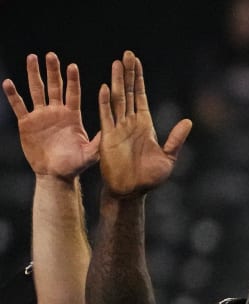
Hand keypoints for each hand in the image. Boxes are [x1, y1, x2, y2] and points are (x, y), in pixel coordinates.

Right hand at [3, 53, 99, 179]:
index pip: (73, 94)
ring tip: (32, 58)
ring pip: (36, 91)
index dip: (72, 80)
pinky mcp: (26, 123)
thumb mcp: (90, 153)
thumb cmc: (75, 165)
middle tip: (51, 55)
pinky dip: (13, 95)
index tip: (72, 66)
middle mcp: (56, 112)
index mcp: (72, 116)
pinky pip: (19, 106)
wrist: (56, 174)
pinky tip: (9, 83)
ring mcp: (41, 116)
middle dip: (53, 71)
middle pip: (54, 87)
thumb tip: (110, 128)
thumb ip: (99, 141)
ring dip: (34, 74)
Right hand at [97, 51, 191, 197]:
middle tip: (127, 54)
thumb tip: (188, 122)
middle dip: (127, 73)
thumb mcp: (168, 158)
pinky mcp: (108, 137)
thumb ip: (176, 139)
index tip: (136, 62)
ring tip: (116, 64)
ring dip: (116, 82)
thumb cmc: (150, 178)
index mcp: (145, 125)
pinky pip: (106, 116)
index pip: (140, 96)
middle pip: (127, 92)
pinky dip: (105, 103)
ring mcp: (118, 128)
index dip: (138, 79)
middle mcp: (130, 123)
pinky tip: (105, 88)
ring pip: (117, 99)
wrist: (131, 191)